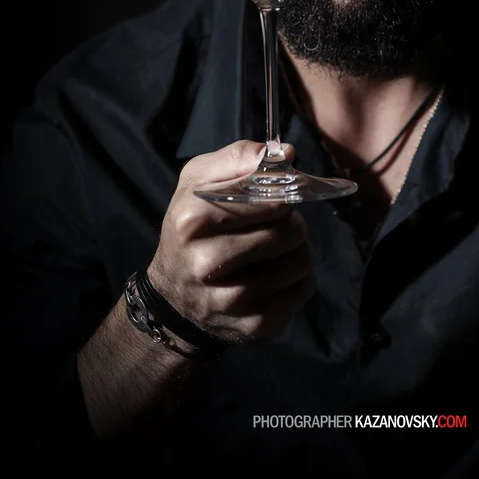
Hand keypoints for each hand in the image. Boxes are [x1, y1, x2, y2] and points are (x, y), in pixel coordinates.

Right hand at [147, 141, 314, 342]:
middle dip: (290, 222)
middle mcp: (209, 263)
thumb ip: (238, 156)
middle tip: (273, 224)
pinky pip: (304, 289)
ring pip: (302, 260)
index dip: (283, 192)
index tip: (278, 195)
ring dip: (297, 248)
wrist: (174, 296)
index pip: (272, 198)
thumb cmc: (192, 228)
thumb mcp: (197, 180)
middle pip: (290, 231)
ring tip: (275, 248)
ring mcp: (232, 300)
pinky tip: (276, 273)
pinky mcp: (254, 325)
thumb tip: (285, 153)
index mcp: (193, 220)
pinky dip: (299, 277)